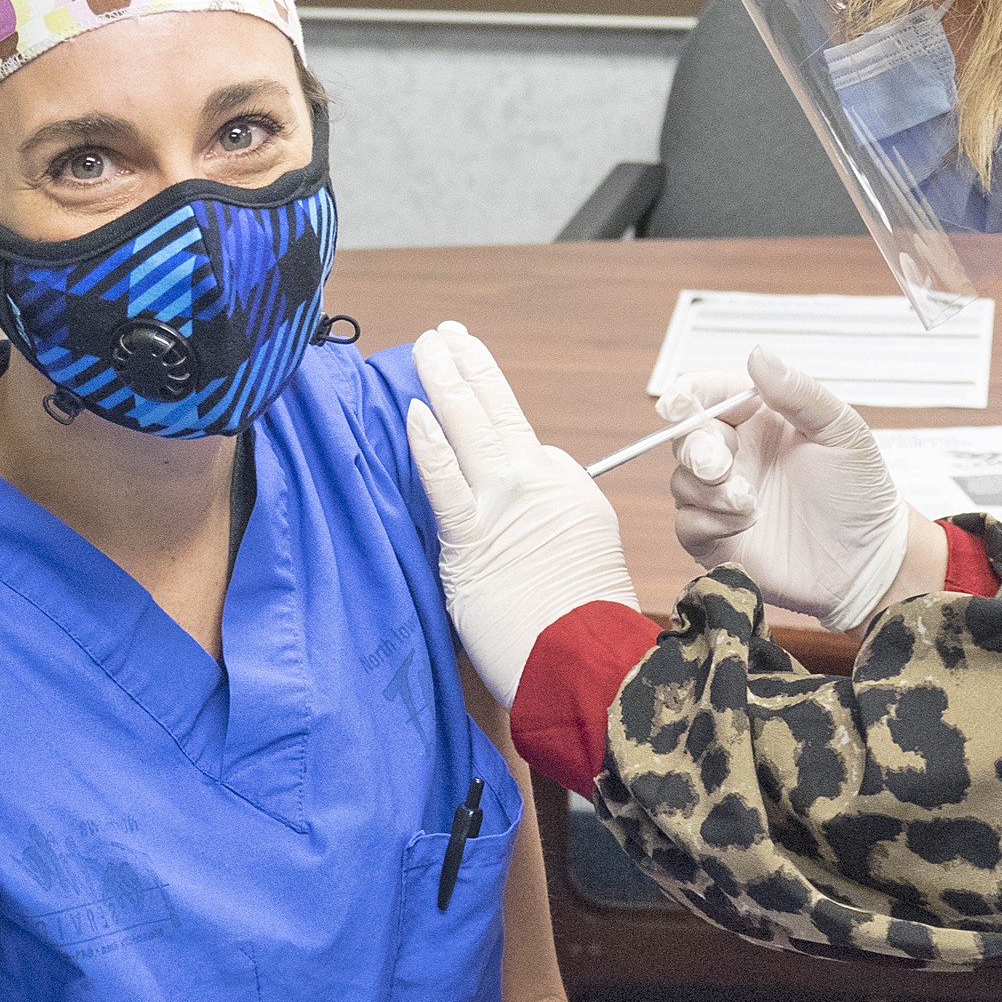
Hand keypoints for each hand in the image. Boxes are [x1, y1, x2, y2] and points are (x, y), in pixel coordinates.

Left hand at [406, 323, 640, 708]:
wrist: (587, 666)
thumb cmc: (581, 630)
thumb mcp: (584, 557)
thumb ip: (547, 522)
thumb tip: (520, 510)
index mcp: (569, 489)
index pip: (525, 446)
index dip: (496, 434)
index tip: (472, 404)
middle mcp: (540, 485)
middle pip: (500, 412)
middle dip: (470, 366)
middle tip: (448, 334)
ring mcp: (505, 507)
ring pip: (473, 428)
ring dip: (447, 379)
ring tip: (429, 344)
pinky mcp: (473, 538)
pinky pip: (446, 481)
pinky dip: (430, 444)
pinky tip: (414, 411)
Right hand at [663, 345, 912, 631]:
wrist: (868, 562)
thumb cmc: (861, 494)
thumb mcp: (842, 432)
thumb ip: (798, 393)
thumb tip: (758, 355)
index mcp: (761, 418)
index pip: (708, 394)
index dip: (686, 395)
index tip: (679, 405)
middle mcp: (737, 454)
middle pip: (685, 437)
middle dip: (695, 449)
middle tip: (720, 467)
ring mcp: (724, 496)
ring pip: (681, 481)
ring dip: (710, 491)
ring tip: (752, 505)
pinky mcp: (717, 537)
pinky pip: (686, 524)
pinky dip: (708, 522)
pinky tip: (745, 524)